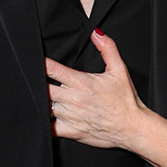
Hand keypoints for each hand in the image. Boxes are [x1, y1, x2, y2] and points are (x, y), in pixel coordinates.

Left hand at [45, 30, 146, 150]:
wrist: (133, 128)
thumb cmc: (126, 101)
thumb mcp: (120, 70)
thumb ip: (108, 49)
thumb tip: (96, 33)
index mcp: (81, 83)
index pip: (53, 69)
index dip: (40, 63)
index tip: (33, 60)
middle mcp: (73, 99)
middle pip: (43, 88)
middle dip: (38, 83)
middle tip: (35, 80)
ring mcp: (70, 117)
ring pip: (45, 106)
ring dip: (42, 101)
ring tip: (42, 97)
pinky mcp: (71, 132)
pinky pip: (50, 128)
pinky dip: (45, 123)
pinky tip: (45, 117)